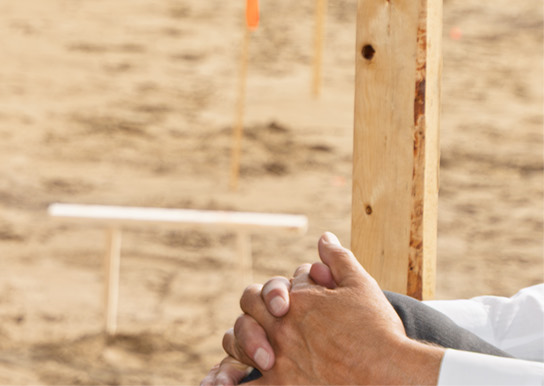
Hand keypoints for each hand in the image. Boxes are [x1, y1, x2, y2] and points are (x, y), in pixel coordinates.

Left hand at [215, 233, 440, 384]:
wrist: (391, 373)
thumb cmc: (379, 331)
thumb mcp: (360, 287)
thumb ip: (338, 260)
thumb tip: (323, 238)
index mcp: (294, 303)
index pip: (263, 292)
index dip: (270, 297)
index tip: (283, 306)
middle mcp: (280, 328)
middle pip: (246, 315)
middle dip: (252, 318)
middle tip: (267, 329)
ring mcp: (278, 359)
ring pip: (237, 346)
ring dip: (238, 347)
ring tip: (243, 356)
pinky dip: (226, 384)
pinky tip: (216, 385)